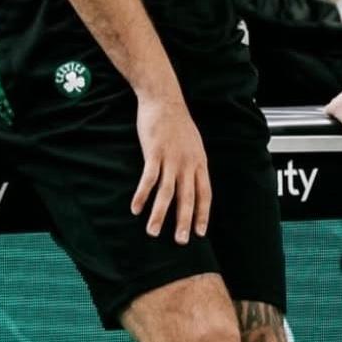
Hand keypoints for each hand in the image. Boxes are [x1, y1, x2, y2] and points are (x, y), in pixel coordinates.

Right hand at [132, 94, 210, 242]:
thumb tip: (194, 181)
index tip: (200, 232)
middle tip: (180, 241)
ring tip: (153, 232)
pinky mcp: (154, 153)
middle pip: (188, 198)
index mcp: (200, 162)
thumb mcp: (194, 144)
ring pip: (167, 193)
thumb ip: (194, 163)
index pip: (205, 194)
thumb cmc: (177, 122)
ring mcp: (171, 158)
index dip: (203, 214)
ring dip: (159, 214)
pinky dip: (142, 195)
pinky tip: (136, 208)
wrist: (164, 99)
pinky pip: (148, 179)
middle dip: (184, 222)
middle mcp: (188, 163)